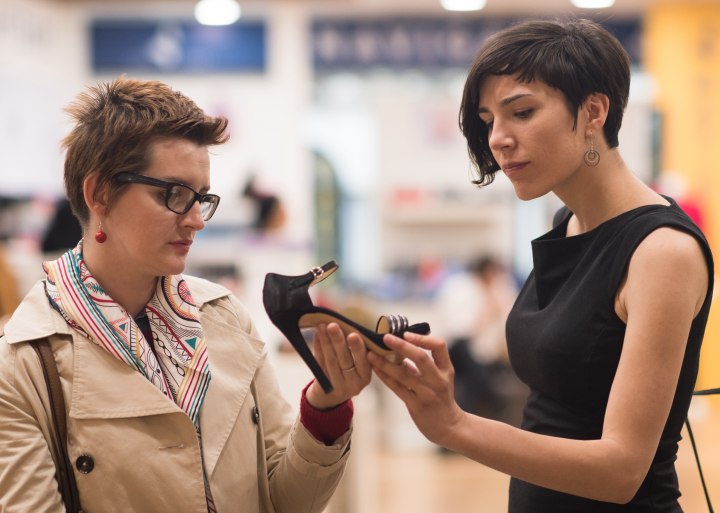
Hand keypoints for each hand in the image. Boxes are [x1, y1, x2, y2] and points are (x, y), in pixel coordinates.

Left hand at [305, 323, 371, 409]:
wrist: (332, 398)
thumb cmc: (349, 375)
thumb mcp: (359, 368)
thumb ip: (358, 351)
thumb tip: (348, 325)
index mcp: (365, 377)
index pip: (362, 361)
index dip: (358, 348)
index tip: (353, 334)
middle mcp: (353, 383)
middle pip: (344, 360)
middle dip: (338, 341)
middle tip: (333, 325)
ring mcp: (336, 386)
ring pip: (330, 361)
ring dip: (326, 342)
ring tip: (322, 326)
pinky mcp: (323, 385)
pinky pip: (319, 364)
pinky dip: (318, 348)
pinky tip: (317, 336)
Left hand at [367, 331, 464, 445]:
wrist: (449, 426)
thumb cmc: (441, 397)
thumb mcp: (440, 377)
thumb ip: (423, 363)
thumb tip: (401, 344)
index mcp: (446, 369)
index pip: (439, 346)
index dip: (423, 338)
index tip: (406, 333)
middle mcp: (438, 380)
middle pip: (421, 358)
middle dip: (402, 346)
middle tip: (386, 337)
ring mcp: (427, 393)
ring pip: (404, 374)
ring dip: (385, 363)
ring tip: (370, 354)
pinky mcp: (416, 405)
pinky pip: (397, 388)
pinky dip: (385, 377)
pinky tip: (375, 369)